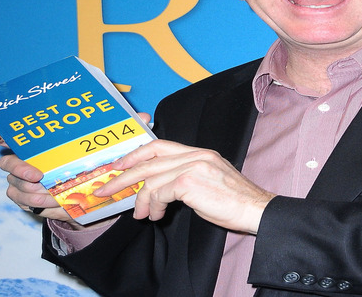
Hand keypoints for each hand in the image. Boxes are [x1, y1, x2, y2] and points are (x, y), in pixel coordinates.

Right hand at [0, 111, 150, 226]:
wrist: (93, 191)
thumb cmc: (96, 160)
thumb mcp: (111, 145)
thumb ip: (124, 131)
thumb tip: (144, 117)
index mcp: (43, 143)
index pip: (14, 134)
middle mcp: (29, 159)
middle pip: (9, 162)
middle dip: (18, 167)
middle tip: (38, 173)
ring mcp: (26, 181)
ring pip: (15, 185)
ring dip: (30, 190)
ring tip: (48, 193)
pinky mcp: (31, 200)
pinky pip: (23, 203)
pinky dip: (34, 204)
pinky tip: (48, 204)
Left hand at [94, 140, 275, 233]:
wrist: (255, 209)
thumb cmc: (235, 202)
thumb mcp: (209, 182)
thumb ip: (186, 179)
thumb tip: (160, 192)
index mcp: (200, 153)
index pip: (160, 145)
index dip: (136, 154)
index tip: (120, 165)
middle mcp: (195, 154)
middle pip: (149, 159)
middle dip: (124, 176)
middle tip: (106, 189)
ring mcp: (192, 166)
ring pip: (150, 178)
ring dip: (140, 200)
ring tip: (141, 215)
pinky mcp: (189, 182)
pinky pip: (159, 192)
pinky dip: (153, 206)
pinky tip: (157, 216)